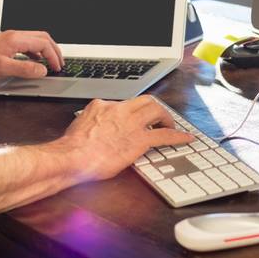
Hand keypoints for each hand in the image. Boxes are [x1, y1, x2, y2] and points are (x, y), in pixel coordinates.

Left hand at [0, 30, 63, 81]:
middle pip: (42, 37)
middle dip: (54, 50)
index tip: (57, 67)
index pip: (43, 43)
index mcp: (15, 39)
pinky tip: (34, 60)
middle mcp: (14, 35)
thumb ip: (24, 69)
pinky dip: (35, 51)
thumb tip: (42, 70)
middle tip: (59, 63)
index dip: (53, 56)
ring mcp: (9, 38)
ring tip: (50, 62)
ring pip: (34, 39)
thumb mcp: (2, 68)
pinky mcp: (5, 43)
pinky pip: (26, 44)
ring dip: (45, 50)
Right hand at [56, 95, 193, 182]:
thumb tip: (95, 129)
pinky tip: (186, 138)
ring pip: (157, 111)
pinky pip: (164, 135)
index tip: (134, 120)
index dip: (132, 112)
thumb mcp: (79, 126)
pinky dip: (178, 135)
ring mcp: (131, 123)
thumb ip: (91, 122)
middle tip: (159, 118)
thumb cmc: (72, 148)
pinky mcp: (140, 140)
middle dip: (155, 108)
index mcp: (102, 106)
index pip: (124, 103)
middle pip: (145, 100)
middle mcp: (119, 110)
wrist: (72, 157)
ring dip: (166, 118)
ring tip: (170, 126)